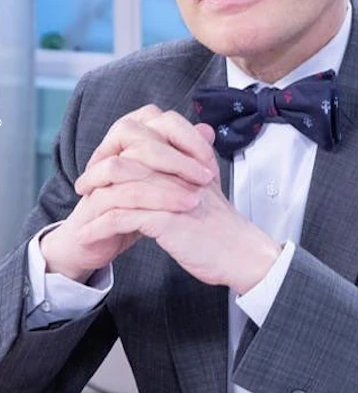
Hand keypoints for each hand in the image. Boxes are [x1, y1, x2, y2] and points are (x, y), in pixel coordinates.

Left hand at [66, 104, 281, 293]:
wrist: (240, 251)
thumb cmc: (220, 224)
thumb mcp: (202, 187)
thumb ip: (182, 168)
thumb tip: (157, 158)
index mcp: (186, 157)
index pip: (142, 140)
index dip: (116, 152)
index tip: (101, 168)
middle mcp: (178, 170)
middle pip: (125, 158)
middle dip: (97, 172)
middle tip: (83, 186)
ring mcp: (171, 193)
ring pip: (118, 186)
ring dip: (93, 202)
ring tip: (80, 217)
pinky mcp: (166, 219)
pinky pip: (120, 218)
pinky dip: (99, 227)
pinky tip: (89, 236)